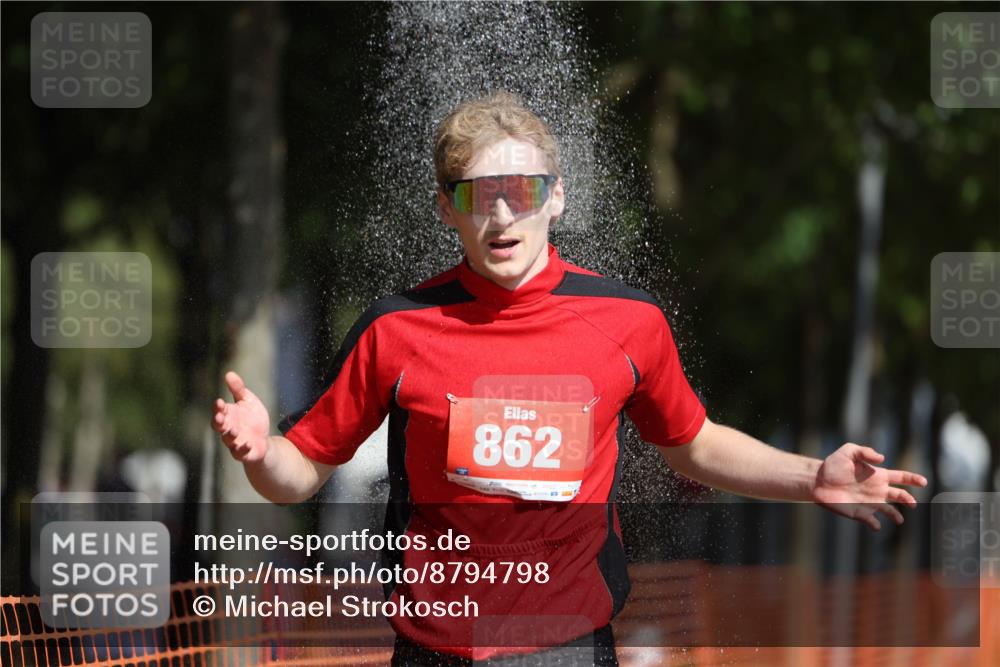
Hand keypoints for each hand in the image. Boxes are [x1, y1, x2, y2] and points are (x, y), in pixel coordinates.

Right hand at [212, 371, 269, 462]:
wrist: (263, 439)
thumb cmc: (252, 419)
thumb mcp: (248, 401)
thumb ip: (238, 389)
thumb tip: (228, 373)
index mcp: (228, 416)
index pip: (219, 411)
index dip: (218, 408)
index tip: (219, 402)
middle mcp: (228, 429)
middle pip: (219, 426)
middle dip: (218, 422)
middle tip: (219, 417)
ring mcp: (235, 442)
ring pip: (228, 440)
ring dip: (230, 435)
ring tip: (234, 430)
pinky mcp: (244, 453)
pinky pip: (241, 453)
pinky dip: (243, 449)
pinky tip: (248, 444)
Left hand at [812, 443, 927, 530]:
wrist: (817, 481)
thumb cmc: (832, 465)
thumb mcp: (848, 452)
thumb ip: (865, 452)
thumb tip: (882, 458)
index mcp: (878, 476)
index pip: (901, 477)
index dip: (914, 479)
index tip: (924, 482)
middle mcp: (877, 490)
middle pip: (900, 496)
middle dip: (908, 500)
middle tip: (912, 504)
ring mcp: (869, 503)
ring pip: (889, 512)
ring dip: (895, 516)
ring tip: (898, 519)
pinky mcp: (859, 513)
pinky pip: (872, 522)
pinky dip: (876, 525)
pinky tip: (875, 524)